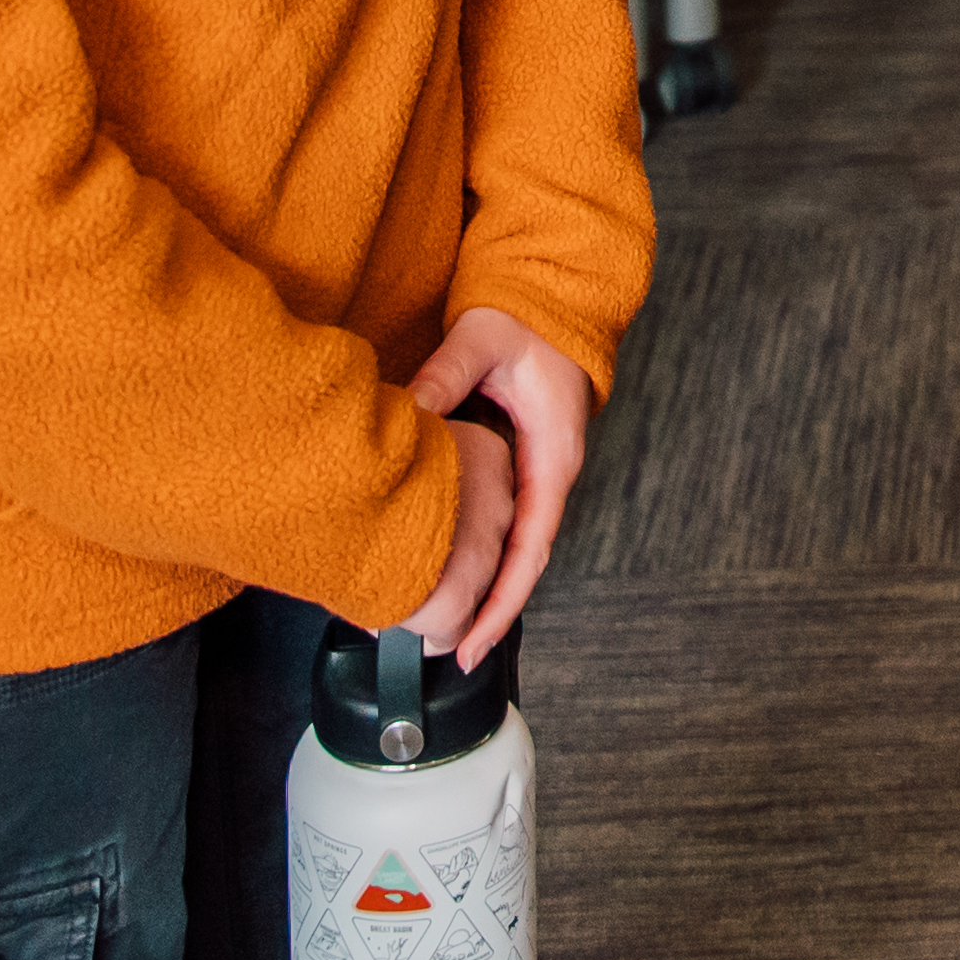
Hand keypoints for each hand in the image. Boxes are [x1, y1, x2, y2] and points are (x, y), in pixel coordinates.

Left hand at [404, 303, 590, 656]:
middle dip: (496, 611)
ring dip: (493, 589)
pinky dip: (490, 558)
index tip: (476, 640)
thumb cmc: (525, 323)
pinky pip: (512, 525)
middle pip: (528, 561)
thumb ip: (446, 374)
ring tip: (454, 632)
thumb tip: (407, 412)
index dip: (504, 599)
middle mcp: (552, 472)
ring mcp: (541, 472)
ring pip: (520, 547)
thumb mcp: (483, 341)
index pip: (532, 545)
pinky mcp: (526, 465)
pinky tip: (462, 576)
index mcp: (552, 455)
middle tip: (456, 655)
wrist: (552, 303)